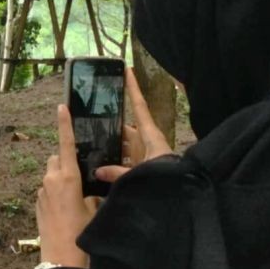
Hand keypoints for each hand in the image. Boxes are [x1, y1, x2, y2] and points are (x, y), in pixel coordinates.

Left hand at [35, 104, 95, 268]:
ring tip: (77, 198)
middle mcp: (51, 180)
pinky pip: (48, 189)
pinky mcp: (37, 203)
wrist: (61, 260)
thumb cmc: (83, 234)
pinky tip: (68, 209)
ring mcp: (41, 192)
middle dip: (67, 161)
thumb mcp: (96, 209)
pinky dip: (56, 192)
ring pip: (52, 174)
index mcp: (68, 177)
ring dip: (61, 178)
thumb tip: (96, 183)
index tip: (62, 107)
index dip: (64, 124)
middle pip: (57, 159)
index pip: (65, 143)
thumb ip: (94, 190)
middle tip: (82, 176)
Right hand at [95, 67, 172, 182]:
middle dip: (109, 122)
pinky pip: (124, 160)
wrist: (181, 198)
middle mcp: (146, 142)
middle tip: (89, 117)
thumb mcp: (140, 175)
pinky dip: (113, 161)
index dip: (133, 88)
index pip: (138, 106)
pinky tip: (98, 164)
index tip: (128, 70)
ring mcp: (143, 155)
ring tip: (88, 141)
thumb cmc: (165, 180)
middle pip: (124, 127)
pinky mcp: (141, 167)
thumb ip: (117, 173)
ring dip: (109, 144)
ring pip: (122, 145)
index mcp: (150, 135)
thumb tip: (97, 171)